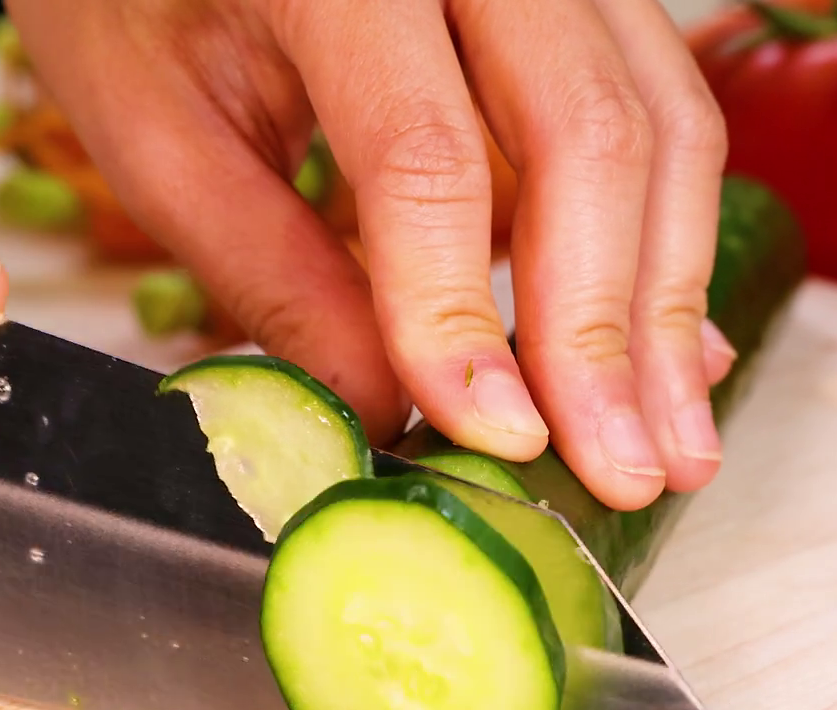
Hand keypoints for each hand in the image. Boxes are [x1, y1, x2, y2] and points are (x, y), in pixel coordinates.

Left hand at [5, 0, 734, 510]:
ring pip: (664, 125)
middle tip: (619, 472)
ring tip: (669, 443)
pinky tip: (675, 351)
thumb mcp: (161, 133)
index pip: (425, 155)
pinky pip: (667, 110)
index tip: (498, 438)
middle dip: (608, 332)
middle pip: (587, 136)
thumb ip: (273, 275)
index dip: (465, 314)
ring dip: (671, 302)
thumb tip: (391, 416)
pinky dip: (671, 240)